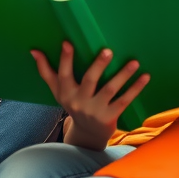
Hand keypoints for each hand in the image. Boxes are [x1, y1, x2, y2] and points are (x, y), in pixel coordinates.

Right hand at [31, 42, 148, 150]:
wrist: (86, 134)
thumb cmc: (72, 104)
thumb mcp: (57, 90)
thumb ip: (46, 70)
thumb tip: (34, 50)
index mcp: (66, 92)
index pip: (64, 73)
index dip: (65, 59)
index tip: (67, 43)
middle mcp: (80, 101)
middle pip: (90, 80)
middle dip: (99, 65)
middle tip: (108, 50)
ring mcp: (96, 109)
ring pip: (110, 90)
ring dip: (123, 75)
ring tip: (134, 62)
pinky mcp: (111, 116)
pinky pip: (125, 101)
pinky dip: (135, 89)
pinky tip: (145, 77)